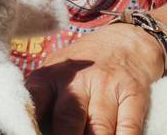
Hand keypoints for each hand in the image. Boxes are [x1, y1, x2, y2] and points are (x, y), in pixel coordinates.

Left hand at [26, 24, 163, 134]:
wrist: (125, 41)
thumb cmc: (82, 68)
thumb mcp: (55, 73)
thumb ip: (44, 101)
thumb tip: (35, 129)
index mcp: (51, 76)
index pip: (35, 102)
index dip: (33, 123)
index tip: (34, 133)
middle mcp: (78, 80)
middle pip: (67, 121)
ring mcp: (107, 87)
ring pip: (99, 130)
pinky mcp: (133, 94)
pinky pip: (128, 128)